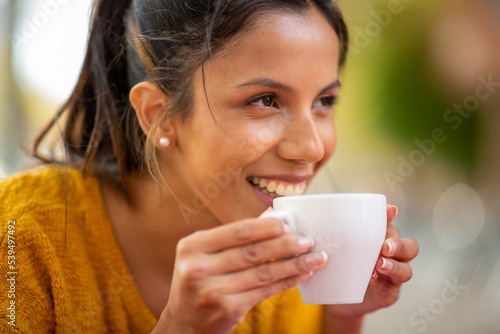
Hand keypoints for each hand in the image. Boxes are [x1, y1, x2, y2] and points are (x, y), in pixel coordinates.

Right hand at [154, 217, 326, 333]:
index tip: (288, 225)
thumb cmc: (199, 282)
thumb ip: (234, 237)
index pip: (238, 231)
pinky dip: (286, 282)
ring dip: (293, 264)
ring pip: (263, 273)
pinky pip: (265, 291)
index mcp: (192, 246)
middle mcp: (199, 268)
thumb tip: (271, 217)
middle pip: (253, 252)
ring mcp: (213, 291)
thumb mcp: (205, 255)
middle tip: (307, 241)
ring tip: (314, 258)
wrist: (184, 325)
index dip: (267, 227)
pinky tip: (300, 275)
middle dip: (286, 245)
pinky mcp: (228, 309)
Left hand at [325, 205, 418, 319]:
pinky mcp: (388, 294)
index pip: (392, 226)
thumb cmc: (341, 265)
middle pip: (410, 248)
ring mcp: (393, 277)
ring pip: (406, 270)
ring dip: (394, 266)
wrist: (338, 296)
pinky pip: (391, 289)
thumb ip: (340, 233)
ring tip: (379, 264)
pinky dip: (381, 283)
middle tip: (384, 246)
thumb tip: (330, 215)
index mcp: (383, 240)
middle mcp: (393, 257)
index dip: (393, 218)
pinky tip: (372, 279)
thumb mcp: (340, 247)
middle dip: (398, 245)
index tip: (389, 210)